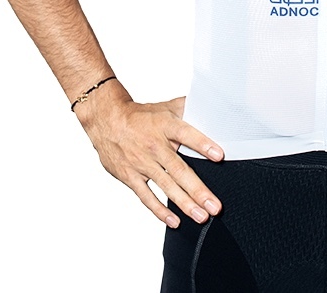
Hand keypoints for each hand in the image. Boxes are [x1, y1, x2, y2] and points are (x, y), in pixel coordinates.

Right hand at [75, 91, 224, 227]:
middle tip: (215, 205)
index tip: (219, 155)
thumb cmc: (140, 116)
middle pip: (179, 169)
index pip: (186, 134)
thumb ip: (188, 108)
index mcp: (165, 126)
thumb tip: (210, 106)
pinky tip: (174, 220)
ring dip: (185, 203)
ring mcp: (142, 163)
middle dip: (198, 190)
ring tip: (201, 216)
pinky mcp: (131, 177)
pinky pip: (146, 196)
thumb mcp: (165, 107)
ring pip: (166, 186)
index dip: (202, 144)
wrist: (107, 121)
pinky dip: (160, 210)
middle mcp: (155, 146)